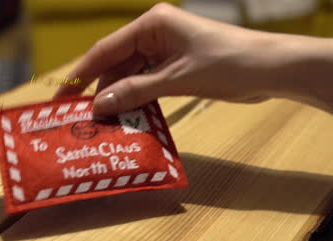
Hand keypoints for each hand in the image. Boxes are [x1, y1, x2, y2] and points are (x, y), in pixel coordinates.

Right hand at [55, 3, 273, 114]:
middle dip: (100, 90)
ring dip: (120, 98)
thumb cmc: (228, 64)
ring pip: (131, 76)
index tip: (61, 96)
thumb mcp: (178, 78)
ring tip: (103, 124)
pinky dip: (138, 100)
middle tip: (81, 118)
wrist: (270, 69)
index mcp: (152, 25)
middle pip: (116, 64)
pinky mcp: (175, 67)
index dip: (81, 74)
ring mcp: (165, 51)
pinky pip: (147, 84)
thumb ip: (137, 91)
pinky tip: (128, 118)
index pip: (106, 49)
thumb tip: (99, 106)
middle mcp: (154, 34)